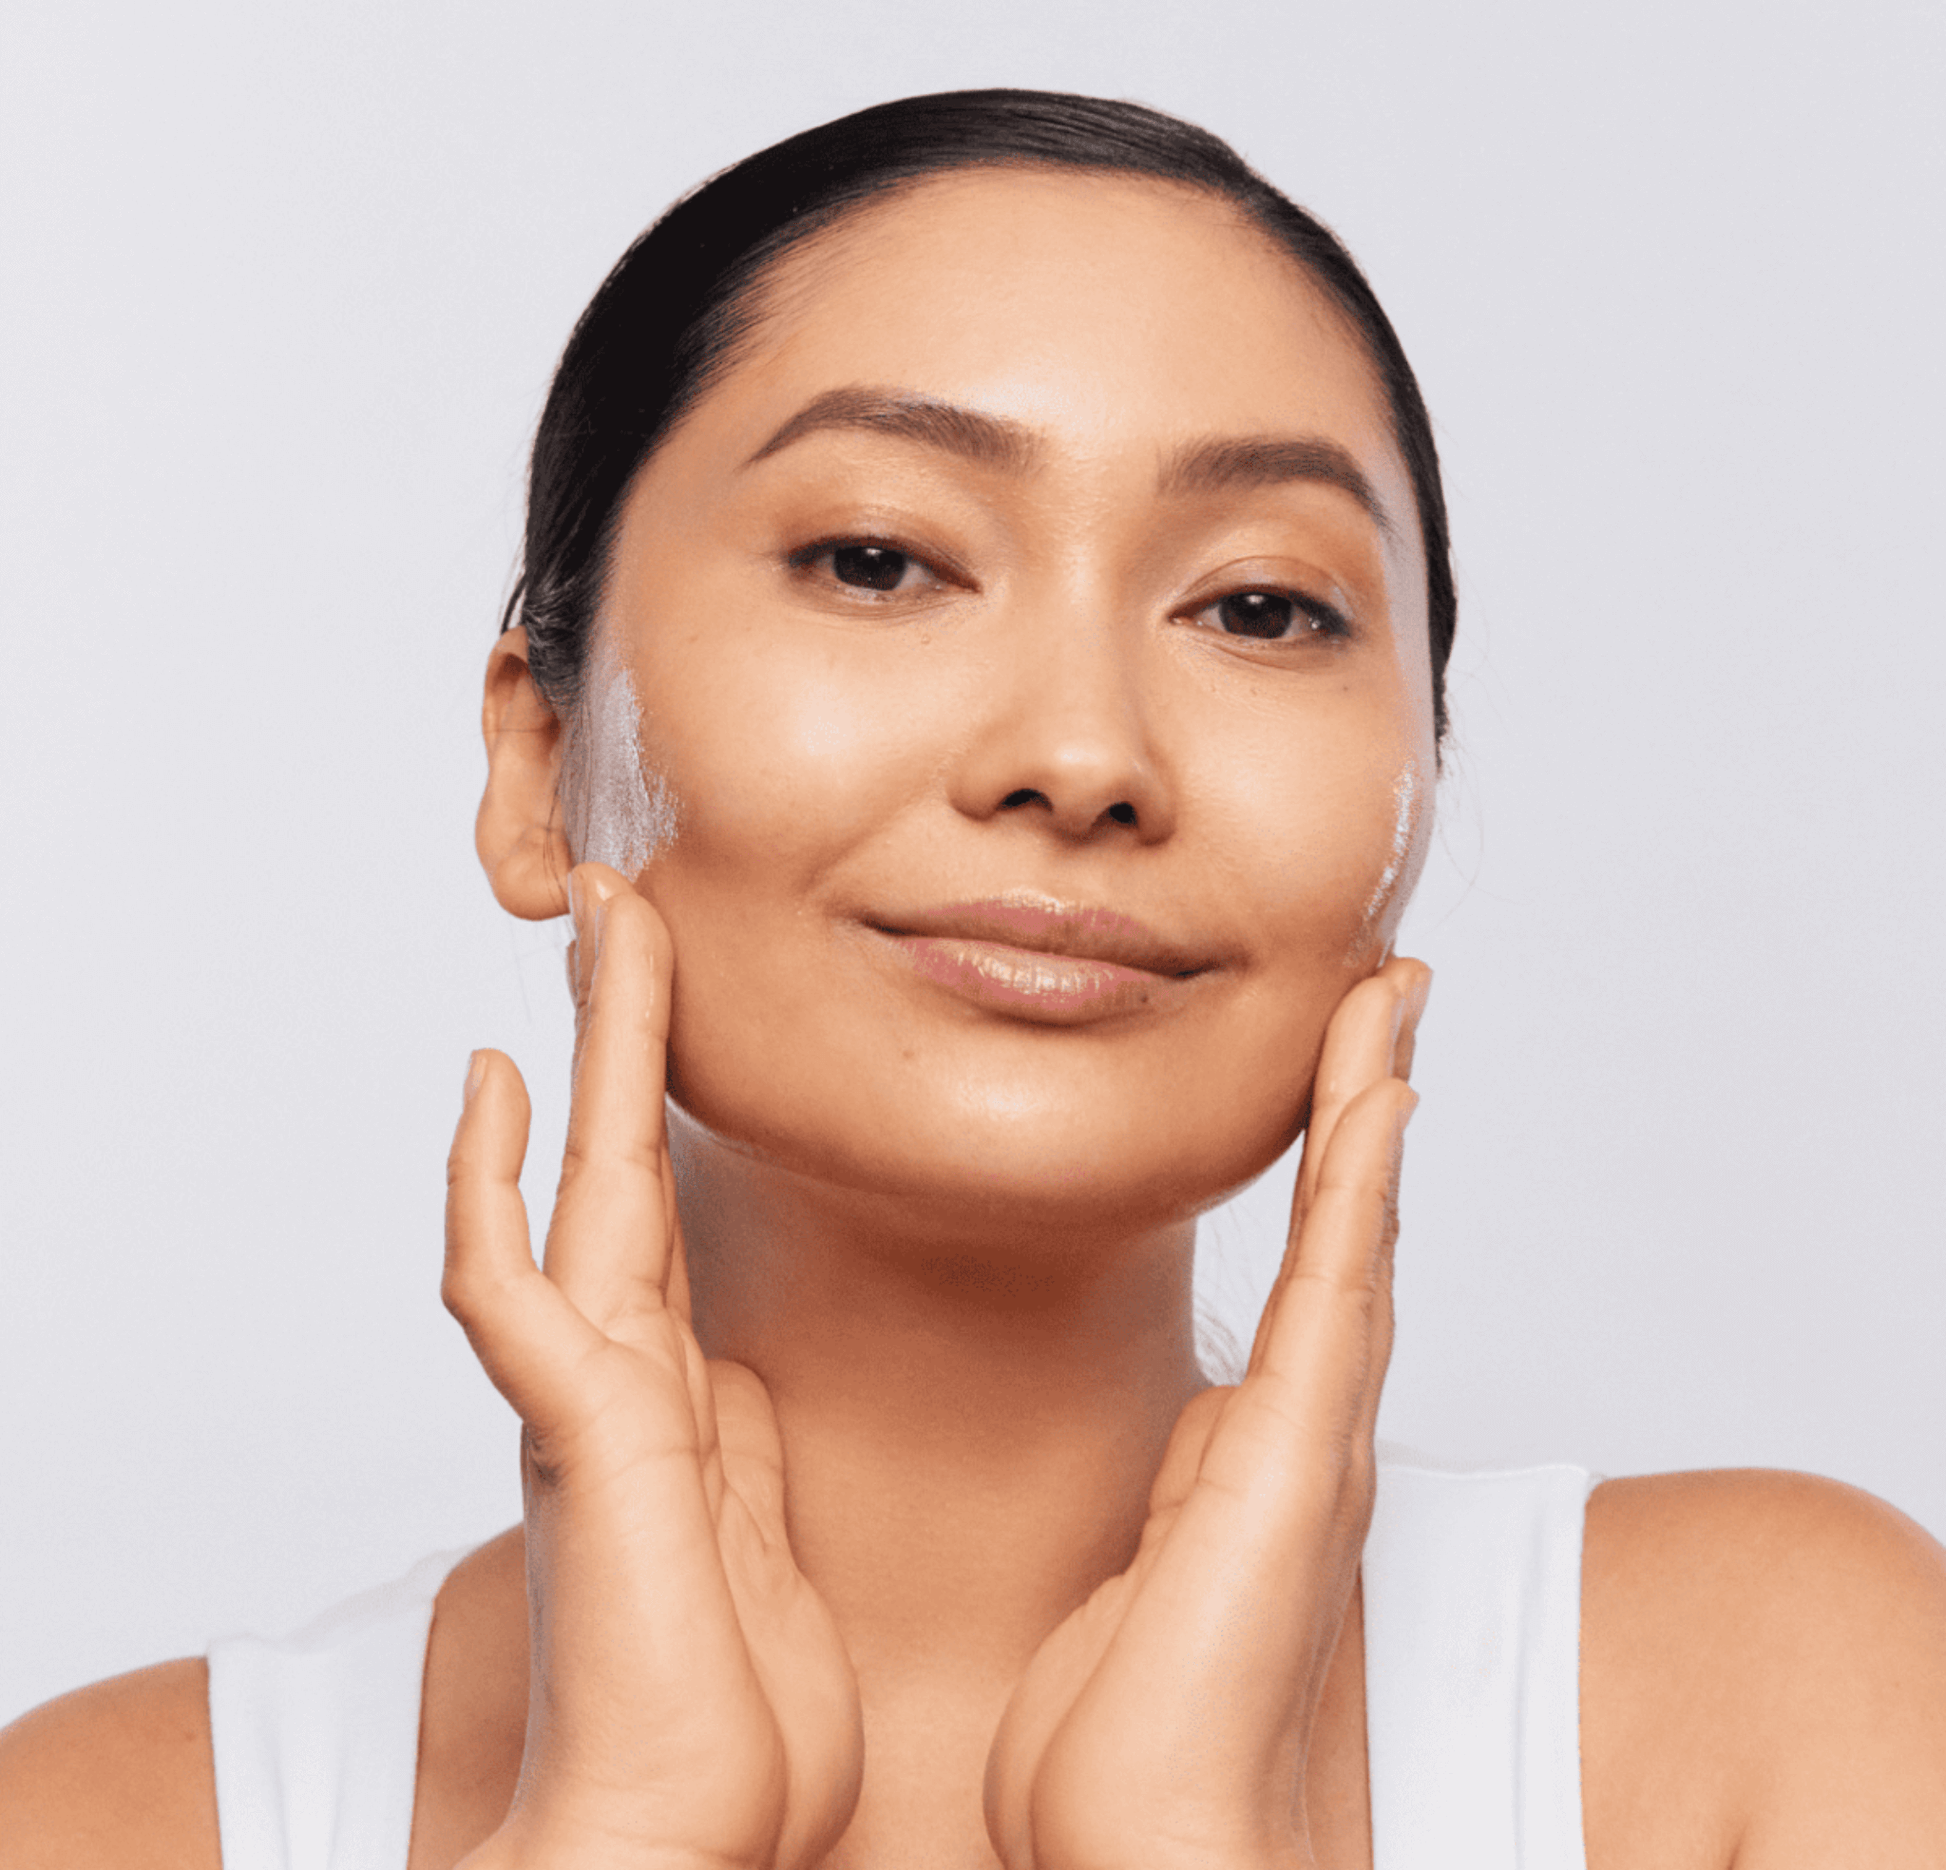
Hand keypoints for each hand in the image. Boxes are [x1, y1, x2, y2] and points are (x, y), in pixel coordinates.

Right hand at [443, 864, 862, 1869]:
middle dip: (626, 1028)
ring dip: (588, 1050)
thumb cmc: (730, 1706)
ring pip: (577, 1181)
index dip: (660, 1098)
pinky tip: (490, 1087)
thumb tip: (725, 1376)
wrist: (684, 1835)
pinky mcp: (580, 1433)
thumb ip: (736, 1436)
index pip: (662, 1203)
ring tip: (593, 925)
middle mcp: (621, 1369)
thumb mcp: (759, 1526)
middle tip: (625, 906)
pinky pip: (511, 1288)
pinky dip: (487, 1188)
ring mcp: (592, 1393)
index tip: (667, 1002)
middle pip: (621, 1158)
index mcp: (673, 1385)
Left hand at [984, 956, 1430, 1869]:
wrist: (1146, 1844)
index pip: (1308, 1275)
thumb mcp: (1137, 1573)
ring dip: (1374, 1109)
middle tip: (1389, 996)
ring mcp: (1311, 1438)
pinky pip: (1337, 1282)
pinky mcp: (1295, 1454)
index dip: (1332, 1170)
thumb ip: (1185, 1490)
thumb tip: (1205, 1426)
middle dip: (1370, 1108)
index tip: (1344, 1073)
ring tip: (1391, 1000)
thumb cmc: (1127, 1737)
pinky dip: (1363, 1183)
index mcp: (1261, 1451)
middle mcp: (1306, 1431)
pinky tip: (1381, 1095)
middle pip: (1350, 1231)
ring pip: (1355, 1231)